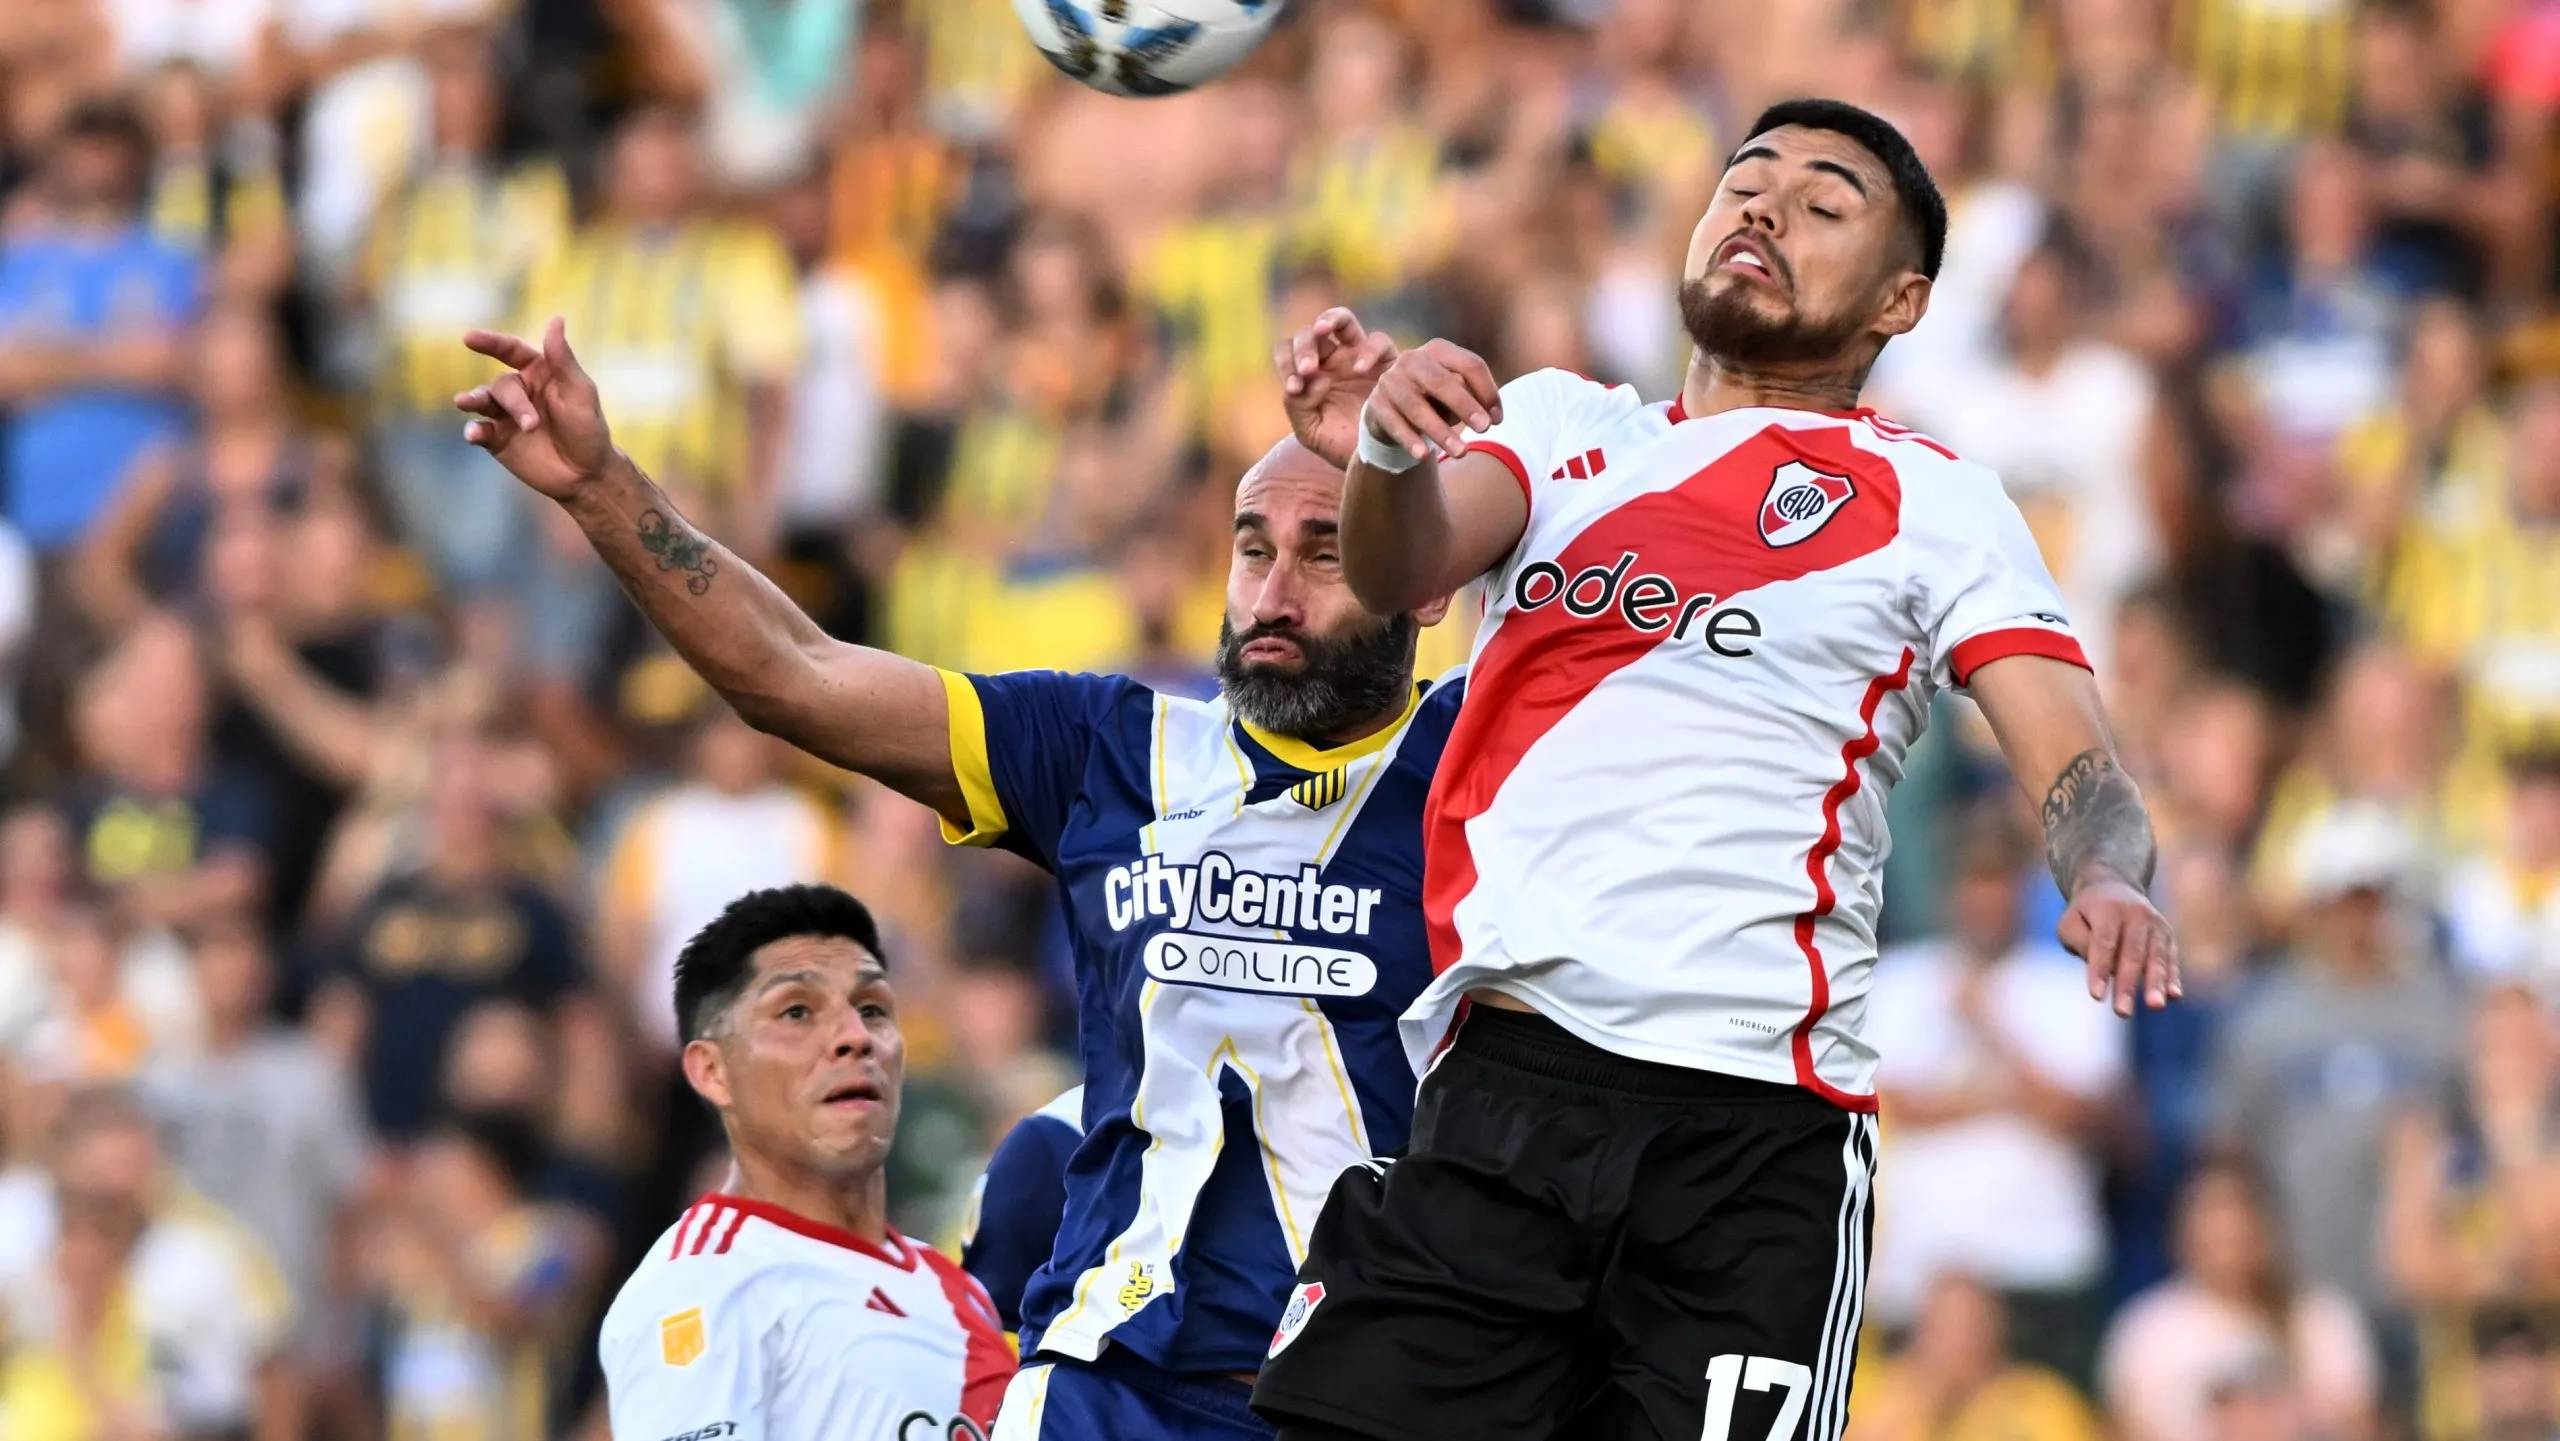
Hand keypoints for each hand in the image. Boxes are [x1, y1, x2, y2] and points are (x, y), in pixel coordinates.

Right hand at [456, 318, 613, 498]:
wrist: (585, 474)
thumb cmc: (588, 429)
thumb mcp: (580, 392)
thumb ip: (563, 359)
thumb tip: (556, 319)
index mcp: (539, 372)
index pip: (511, 351)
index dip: (490, 343)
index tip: (470, 338)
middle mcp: (519, 391)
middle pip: (502, 385)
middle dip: (514, 403)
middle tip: (531, 424)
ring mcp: (505, 415)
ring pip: (481, 401)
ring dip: (474, 401)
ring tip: (465, 403)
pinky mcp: (497, 440)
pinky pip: (479, 430)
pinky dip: (473, 430)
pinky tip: (473, 434)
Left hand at [1275, 307, 1398, 469]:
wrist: (1378, 460)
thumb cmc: (1342, 446)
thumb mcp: (1311, 432)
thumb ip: (1297, 407)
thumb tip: (1309, 380)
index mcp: (1308, 373)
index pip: (1286, 350)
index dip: (1286, 362)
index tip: (1294, 388)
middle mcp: (1331, 359)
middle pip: (1309, 333)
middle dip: (1303, 348)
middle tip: (1307, 371)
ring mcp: (1359, 356)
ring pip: (1341, 319)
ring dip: (1329, 320)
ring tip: (1322, 330)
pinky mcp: (1387, 362)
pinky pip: (1378, 341)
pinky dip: (1368, 350)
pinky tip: (1359, 369)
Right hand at [1362, 337, 1504, 463]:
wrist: (1392, 411)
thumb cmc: (1434, 400)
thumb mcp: (1455, 394)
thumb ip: (1471, 396)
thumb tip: (1488, 413)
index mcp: (1439, 350)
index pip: (1470, 365)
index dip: (1488, 391)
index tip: (1497, 420)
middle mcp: (1413, 359)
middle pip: (1441, 381)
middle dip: (1464, 405)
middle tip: (1484, 428)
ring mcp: (1391, 380)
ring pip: (1416, 406)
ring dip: (1440, 431)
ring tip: (1460, 452)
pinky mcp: (1375, 403)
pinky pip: (1394, 423)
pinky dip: (1409, 439)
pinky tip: (1424, 455)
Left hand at [2059, 874, 2180, 1016]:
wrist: (2114, 888)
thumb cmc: (2087, 915)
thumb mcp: (2070, 923)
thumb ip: (2080, 942)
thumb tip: (2103, 968)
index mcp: (2108, 909)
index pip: (2103, 943)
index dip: (2099, 970)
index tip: (2096, 996)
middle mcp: (2136, 914)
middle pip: (2132, 953)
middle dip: (2128, 984)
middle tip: (2123, 1012)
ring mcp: (2156, 924)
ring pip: (2156, 957)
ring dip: (2156, 983)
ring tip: (2154, 1006)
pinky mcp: (2168, 935)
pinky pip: (2171, 959)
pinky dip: (2172, 977)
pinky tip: (2174, 996)